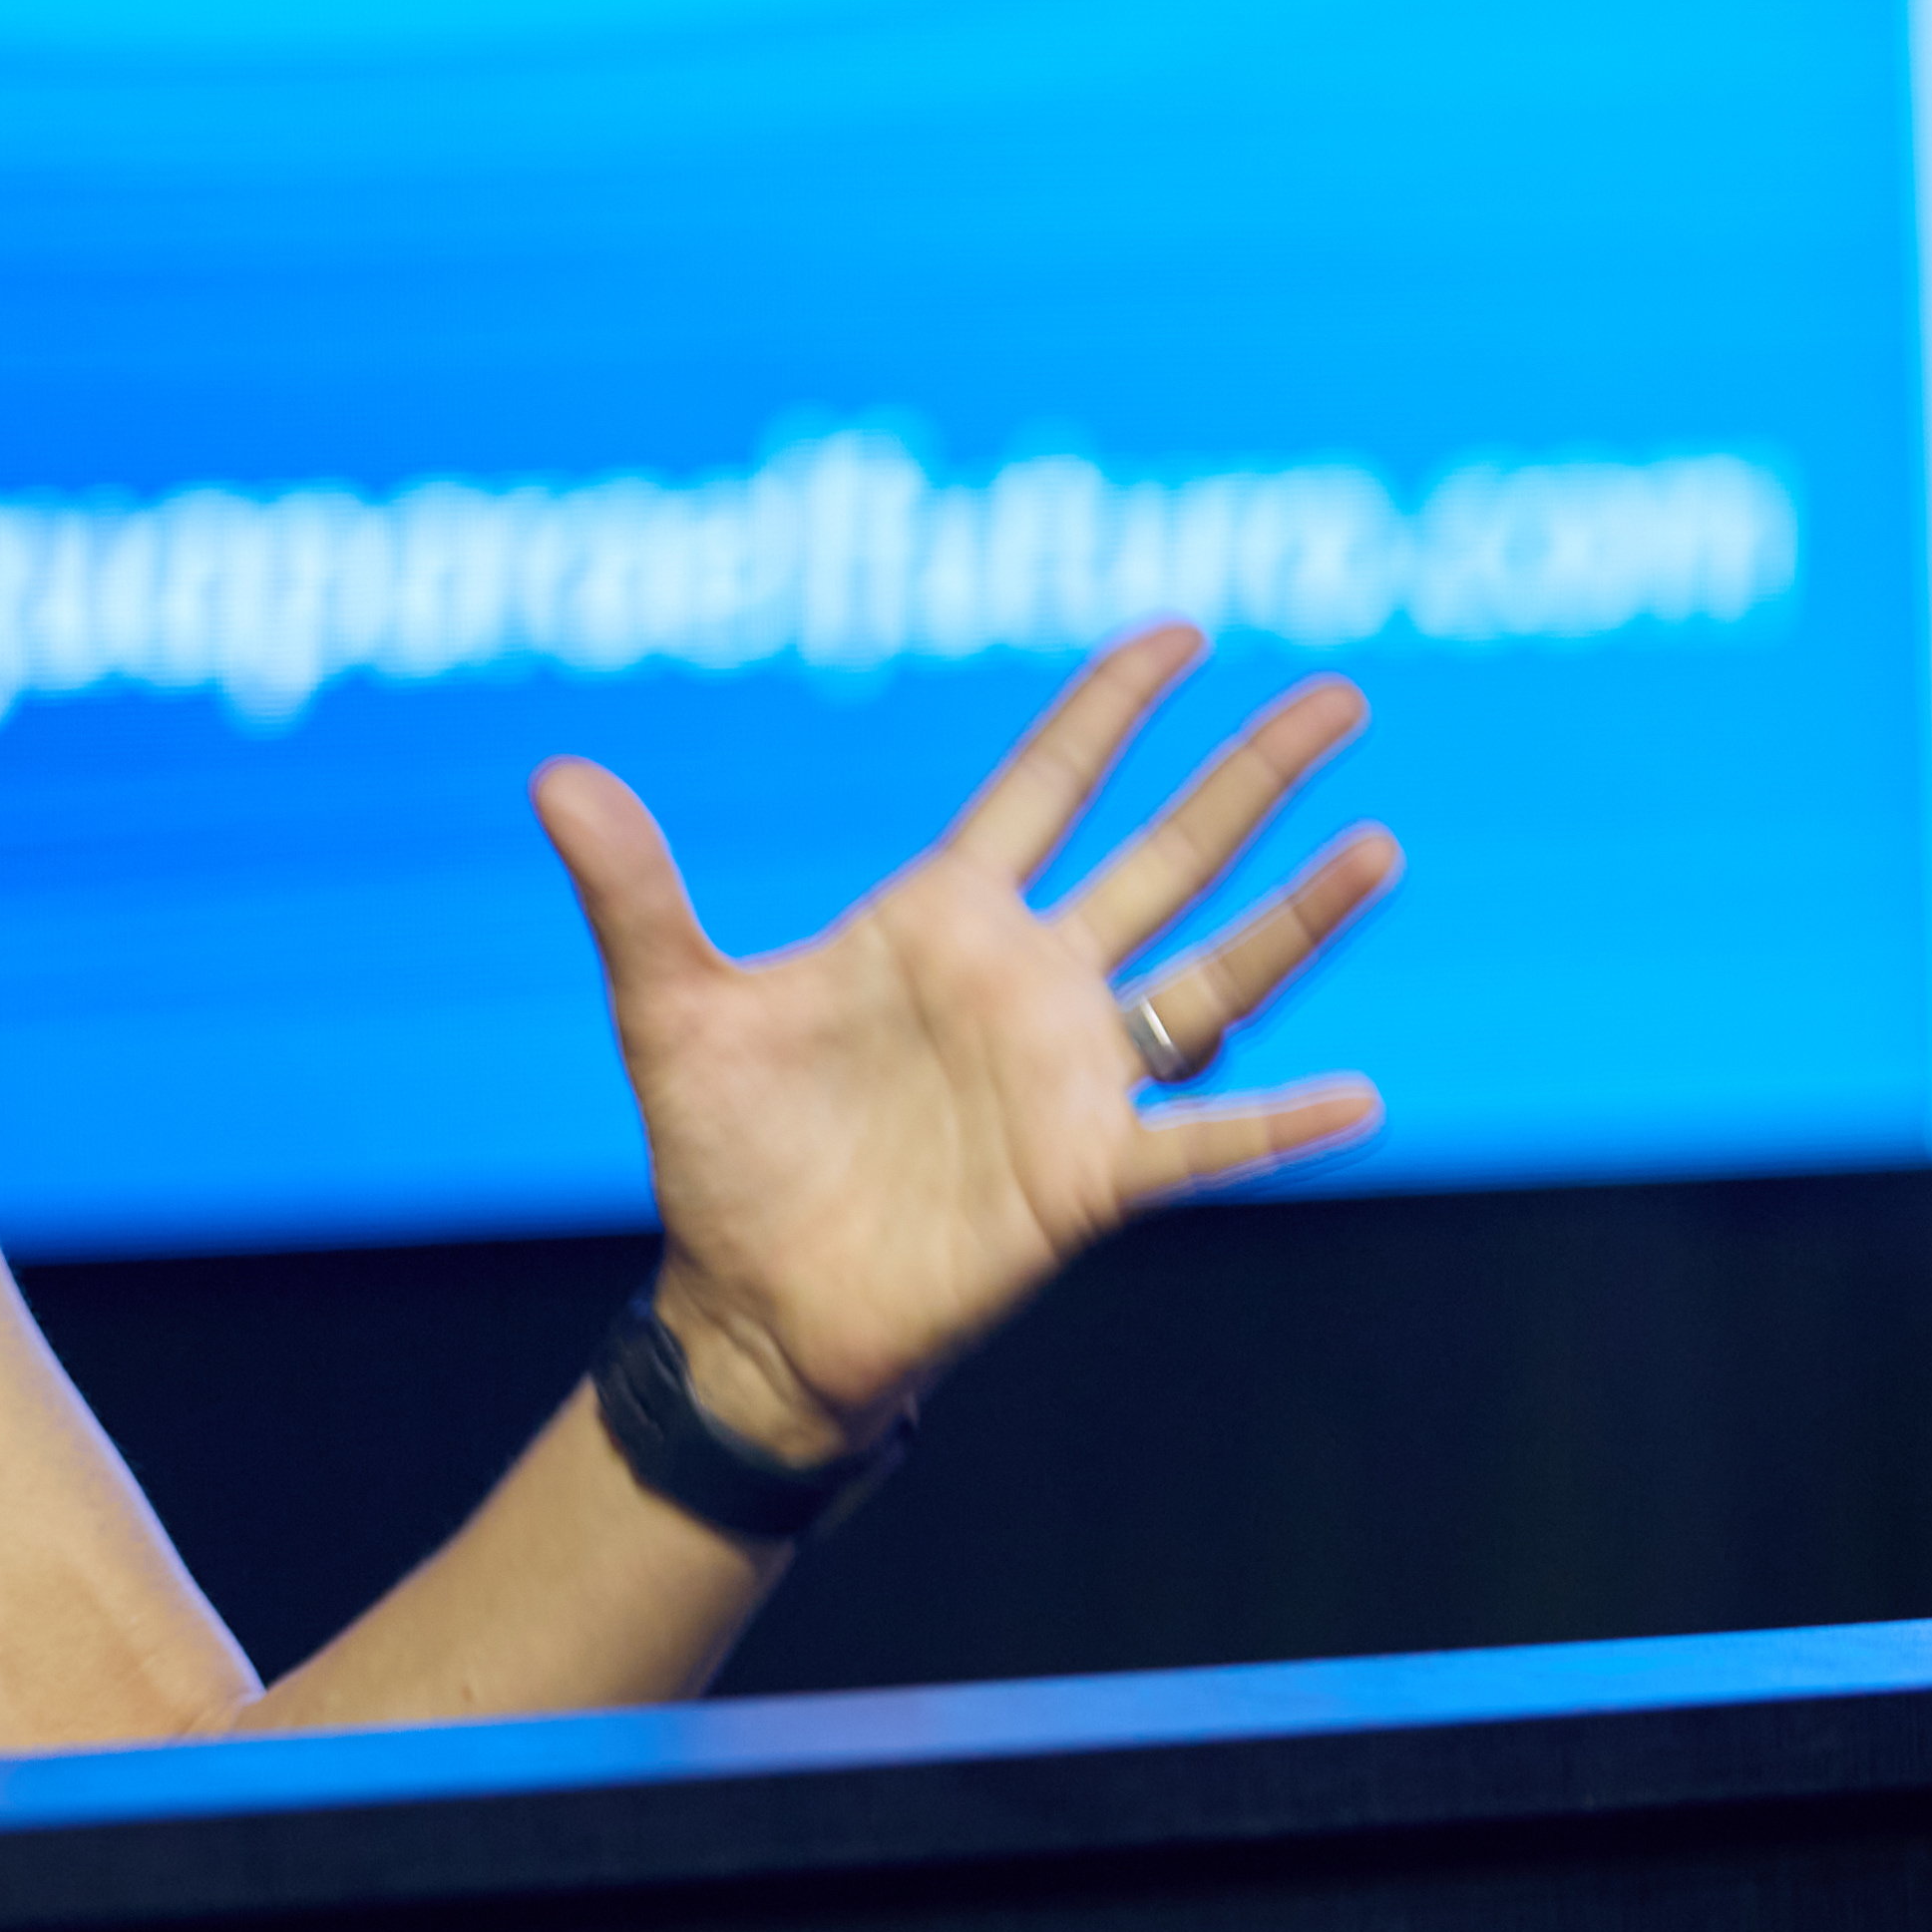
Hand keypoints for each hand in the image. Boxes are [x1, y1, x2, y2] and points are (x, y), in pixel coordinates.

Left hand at [532, 624, 1399, 1464]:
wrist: (749, 1303)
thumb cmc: (722, 1151)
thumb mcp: (671, 1006)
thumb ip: (631, 891)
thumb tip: (551, 773)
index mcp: (941, 921)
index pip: (1046, 786)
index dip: (1109, 707)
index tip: (1180, 628)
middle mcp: (1028, 984)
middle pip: (1164, 854)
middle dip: (1250, 776)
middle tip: (1344, 694)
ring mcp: (1070, 1077)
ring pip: (1214, 976)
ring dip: (1298, 919)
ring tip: (1380, 846)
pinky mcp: (1086, 1178)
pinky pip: (1203, 1141)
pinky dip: (1277, 1122)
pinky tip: (1359, 1095)